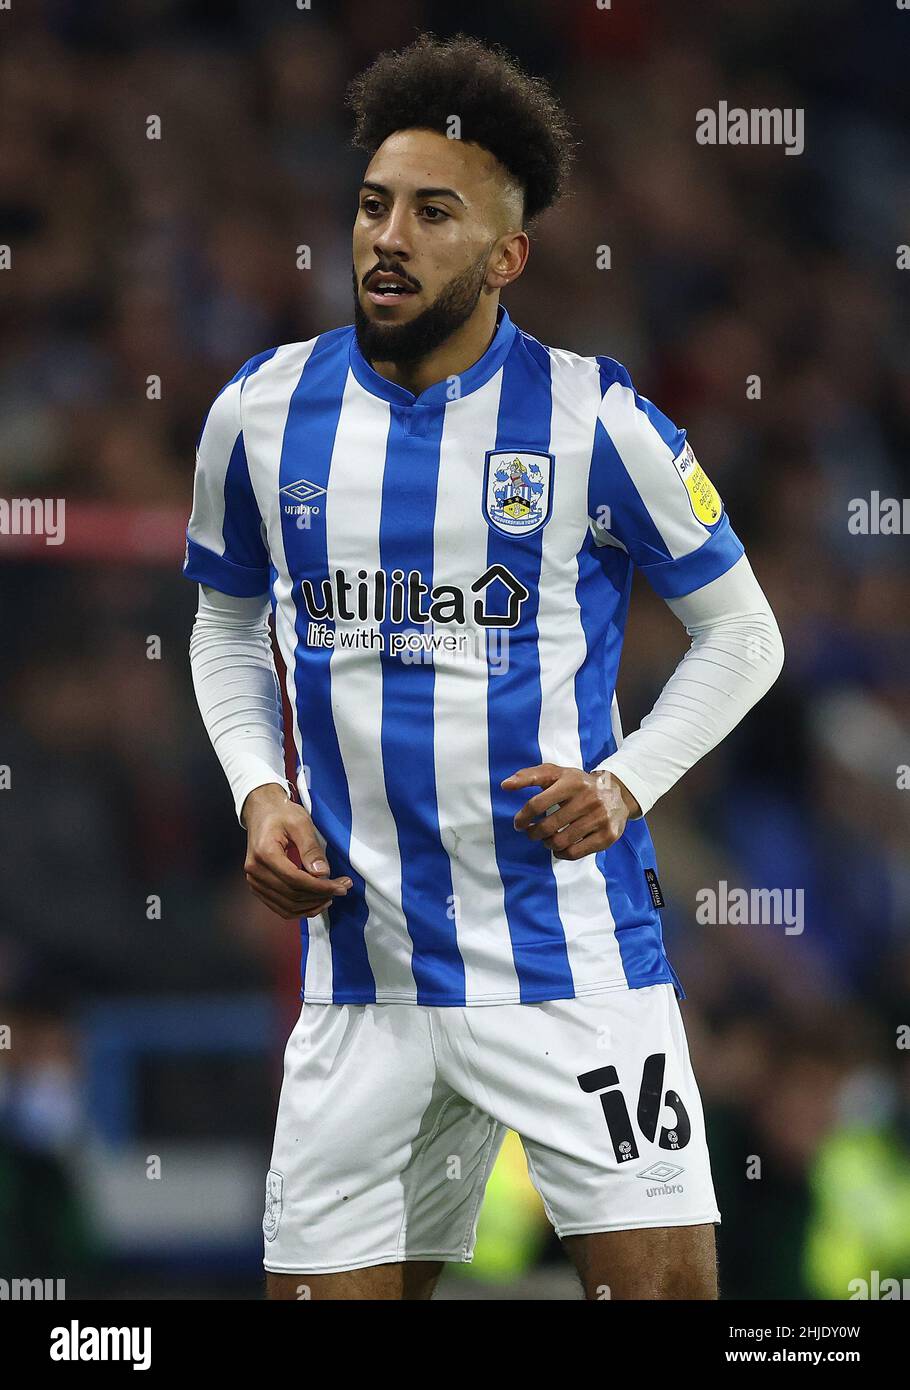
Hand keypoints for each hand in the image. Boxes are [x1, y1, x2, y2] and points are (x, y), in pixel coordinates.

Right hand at [241, 784, 351, 918]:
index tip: (341, 886)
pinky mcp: (258, 887)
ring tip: (331, 896)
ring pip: (287, 906)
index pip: (296, 880)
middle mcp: (255, 871)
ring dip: (312, 906)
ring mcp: (254, 881)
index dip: (321, 887)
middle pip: (292, 895)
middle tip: (342, 888)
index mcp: (265, 853)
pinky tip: (315, 902)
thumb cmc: (281, 814)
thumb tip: (322, 873)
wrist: (262, 812)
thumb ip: (311, 849)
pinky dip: (300, 909)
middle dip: (320, 896)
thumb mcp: (301, 823)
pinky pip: (280, 907)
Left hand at [501, 763, 640, 860]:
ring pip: (560, 841)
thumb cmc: (578, 784)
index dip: (523, 817)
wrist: (617, 793)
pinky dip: (561, 854)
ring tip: (546, 839)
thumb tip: (504, 785)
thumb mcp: (556, 773)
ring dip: (547, 844)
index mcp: (572, 782)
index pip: (538, 803)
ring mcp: (600, 818)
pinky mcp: (608, 835)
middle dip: (534, 833)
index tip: (519, 824)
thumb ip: (529, 776)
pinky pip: (575, 853)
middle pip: (548, 826)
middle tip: (532, 833)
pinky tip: (559, 848)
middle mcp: (588, 799)